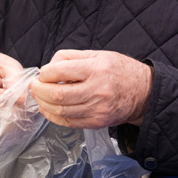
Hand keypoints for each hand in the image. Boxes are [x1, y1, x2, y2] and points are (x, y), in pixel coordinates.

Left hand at [29, 50, 151, 128]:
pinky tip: (48, 109)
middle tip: (33, 86)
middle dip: (39, 91)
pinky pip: (68, 122)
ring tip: (38, 97)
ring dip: (43, 104)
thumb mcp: (97, 54)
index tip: (41, 74)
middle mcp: (97, 90)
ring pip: (61, 111)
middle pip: (58, 95)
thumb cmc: (118, 70)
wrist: (144, 92)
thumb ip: (70, 57)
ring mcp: (97, 109)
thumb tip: (47, 68)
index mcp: (96, 69)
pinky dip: (53, 116)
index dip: (44, 74)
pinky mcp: (97, 122)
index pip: (60, 72)